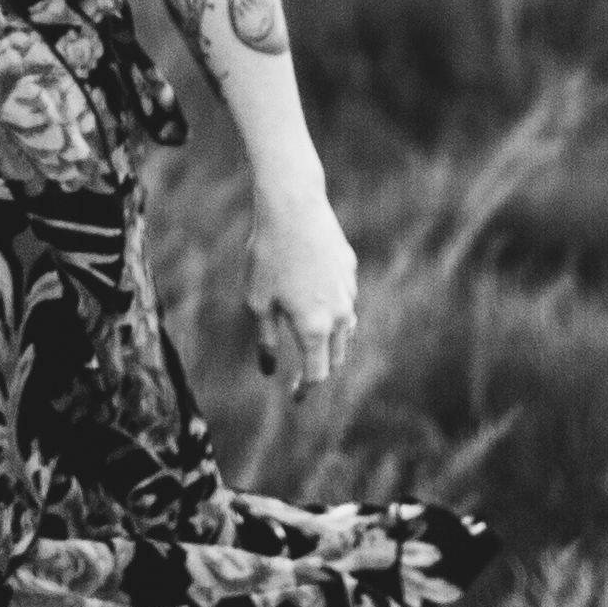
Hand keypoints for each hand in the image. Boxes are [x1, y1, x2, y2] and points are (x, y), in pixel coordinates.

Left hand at [249, 185, 359, 398]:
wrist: (294, 208)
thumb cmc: (268, 256)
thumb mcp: (258, 303)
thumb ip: (267, 341)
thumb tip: (270, 370)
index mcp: (315, 328)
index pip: (317, 375)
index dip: (305, 390)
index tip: (295, 398)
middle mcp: (340, 314)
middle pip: (336, 356)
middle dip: (321, 369)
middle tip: (303, 376)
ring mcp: (348, 291)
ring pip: (346, 328)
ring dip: (331, 341)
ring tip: (313, 344)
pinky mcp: (349, 269)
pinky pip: (343, 298)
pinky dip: (332, 309)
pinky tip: (315, 298)